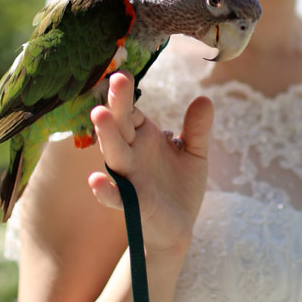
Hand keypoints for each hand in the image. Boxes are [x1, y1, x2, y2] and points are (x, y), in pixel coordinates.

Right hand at [88, 71, 213, 254]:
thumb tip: (205, 98)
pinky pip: (115, 197)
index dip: (126, 93)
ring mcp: (130, 179)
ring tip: (100, 114)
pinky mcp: (133, 204)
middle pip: (120, 125)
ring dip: (106, 135)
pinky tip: (97, 180)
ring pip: (114, 154)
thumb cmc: (180, 187)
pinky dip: (105, 190)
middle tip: (116, 78)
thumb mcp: (195, 154)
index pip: (131, 111)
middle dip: (117, 103)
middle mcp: (132, 154)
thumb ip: (198, 129)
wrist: (179, 229)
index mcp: (144, 137)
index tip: (123, 72)